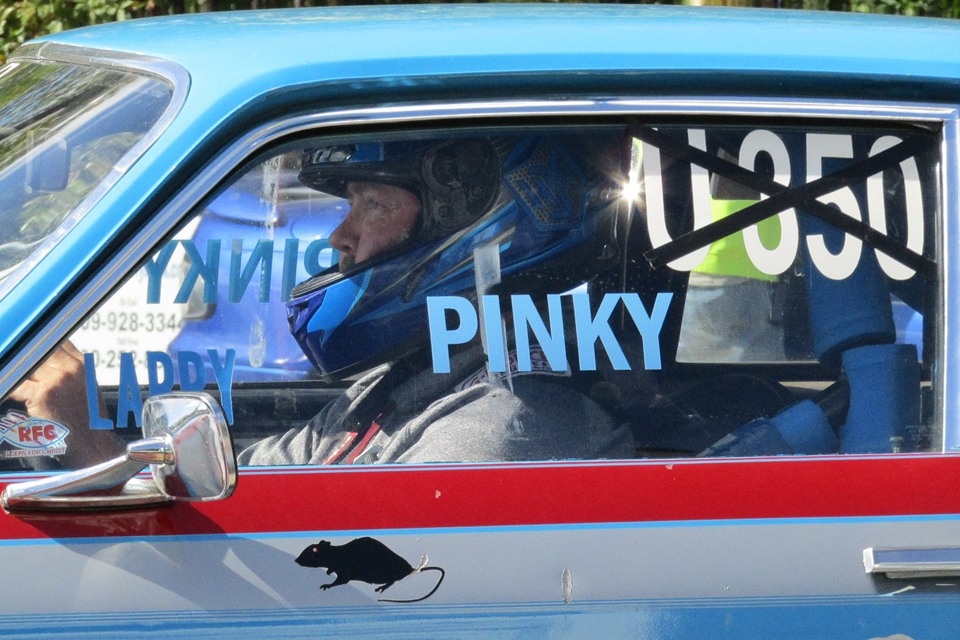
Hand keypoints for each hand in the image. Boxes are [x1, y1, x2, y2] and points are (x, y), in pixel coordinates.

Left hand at [9, 341, 122, 467]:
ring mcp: (58, 379)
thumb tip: (44, 363)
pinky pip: (15, 385)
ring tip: (18, 385)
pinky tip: (14, 398)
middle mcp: (71, 368)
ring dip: (16, 376)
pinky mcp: (43, 394)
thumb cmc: (89, 423)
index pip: (54, 342)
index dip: (37, 347)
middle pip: (37, 351)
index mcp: (82, 364)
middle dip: (24, 361)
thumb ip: (67, 371)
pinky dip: (10, 391)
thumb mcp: (86, 388)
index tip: (27, 352)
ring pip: (24, 366)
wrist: (93, 446)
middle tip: (21, 374)